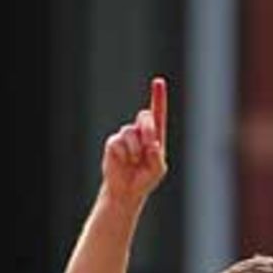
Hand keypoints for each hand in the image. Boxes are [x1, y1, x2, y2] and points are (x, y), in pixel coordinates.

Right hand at [102, 77, 167, 205]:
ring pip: (131, 132)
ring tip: (135, 162)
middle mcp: (140, 132)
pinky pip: (119, 143)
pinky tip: (125, 163)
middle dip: (148, 129)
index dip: (158, 98)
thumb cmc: (144, 179)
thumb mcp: (157, 170)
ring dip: (136, 150)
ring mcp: (126, 136)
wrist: (126, 190)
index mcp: (154, 136)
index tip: (158, 81)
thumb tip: (152, 144)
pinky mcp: (114, 142)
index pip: (157, 114)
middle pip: (145, 116)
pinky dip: (125, 155)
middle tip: (150, 144)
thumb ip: (157, 157)